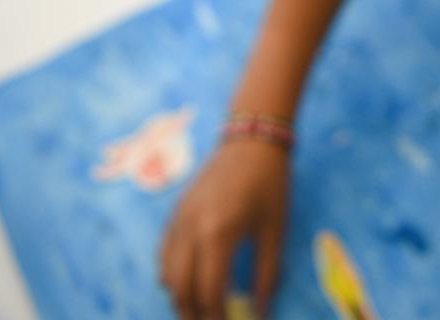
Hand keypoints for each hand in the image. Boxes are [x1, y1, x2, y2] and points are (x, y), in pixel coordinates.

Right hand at [160, 141, 288, 319]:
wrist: (252, 138)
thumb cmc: (270, 183)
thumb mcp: (275, 231)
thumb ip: (268, 277)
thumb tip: (262, 314)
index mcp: (218, 233)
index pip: (209, 291)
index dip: (217, 317)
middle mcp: (190, 228)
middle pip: (180, 288)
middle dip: (192, 314)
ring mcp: (178, 218)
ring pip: (166, 273)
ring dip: (180, 297)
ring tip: (199, 311)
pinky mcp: (176, 211)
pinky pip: (165, 253)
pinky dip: (173, 274)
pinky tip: (190, 283)